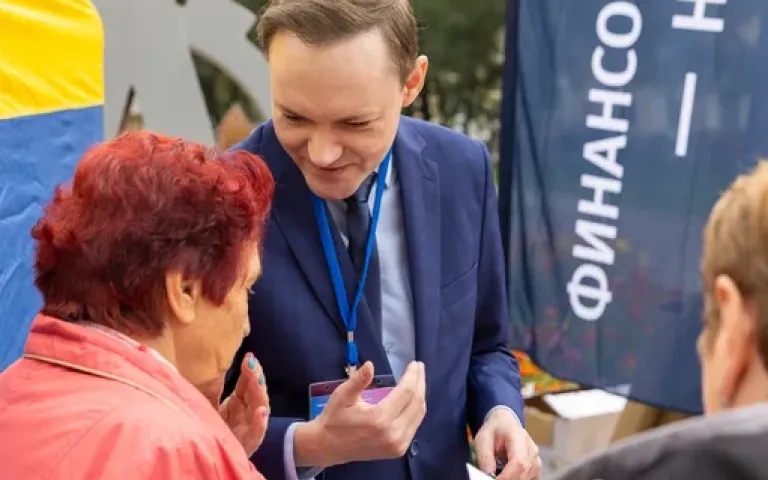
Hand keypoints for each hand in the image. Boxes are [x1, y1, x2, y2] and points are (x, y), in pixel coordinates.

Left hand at [219, 353, 269, 456]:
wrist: (211, 457)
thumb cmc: (211, 430)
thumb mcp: (210, 407)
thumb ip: (213, 391)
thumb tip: (213, 367)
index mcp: (238, 403)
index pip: (246, 384)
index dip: (249, 370)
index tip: (249, 357)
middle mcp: (247, 412)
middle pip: (255, 392)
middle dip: (255, 377)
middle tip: (252, 364)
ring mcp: (250, 426)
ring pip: (260, 407)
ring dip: (260, 393)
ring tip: (258, 380)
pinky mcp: (249, 442)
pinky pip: (256, 432)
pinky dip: (260, 422)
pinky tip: (261, 412)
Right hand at [294, 361, 425, 467]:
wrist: (329, 447)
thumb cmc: (335, 419)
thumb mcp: (342, 396)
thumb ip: (358, 381)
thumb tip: (370, 365)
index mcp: (379, 418)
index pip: (406, 392)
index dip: (413, 376)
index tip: (415, 363)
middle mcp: (393, 433)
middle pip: (416, 403)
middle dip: (420, 382)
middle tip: (419, 367)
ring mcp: (398, 444)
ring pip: (419, 415)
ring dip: (421, 395)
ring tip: (418, 379)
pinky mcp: (398, 450)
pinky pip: (414, 425)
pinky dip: (416, 410)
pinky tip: (413, 398)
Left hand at [474, 408, 540, 479]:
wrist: (504, 424)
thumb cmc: (494, 431)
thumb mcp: (482, 439)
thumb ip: (485, 456)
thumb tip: (489, 475)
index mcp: (518, 436)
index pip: (518, 462)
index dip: (507, 476)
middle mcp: (532, 449)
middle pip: (523, 473)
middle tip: (492, 478)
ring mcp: (536, 459)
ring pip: (526, 479)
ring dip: (511, 479)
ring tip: (498, 473)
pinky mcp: (536, 468)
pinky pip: (529, 479)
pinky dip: (517, 479)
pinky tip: (507, 475)